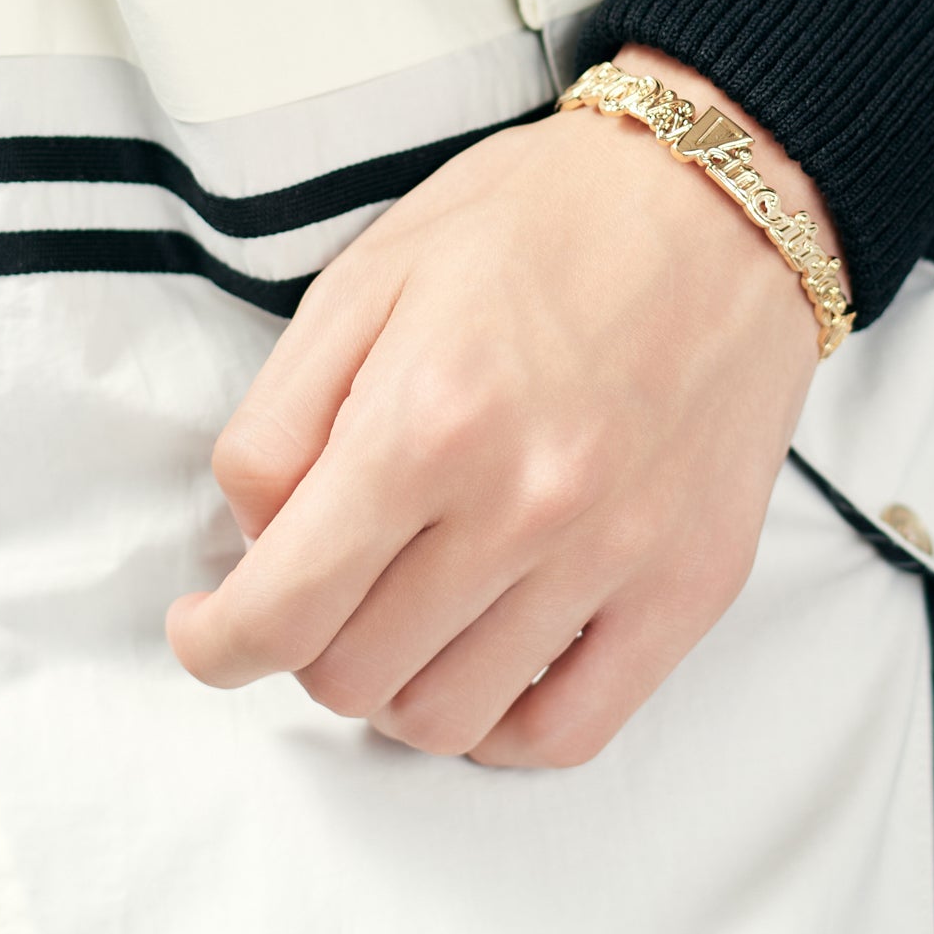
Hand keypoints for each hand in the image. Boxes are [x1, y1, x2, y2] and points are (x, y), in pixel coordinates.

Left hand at [166, 44, 846, 766]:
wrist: (722, 200)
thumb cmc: (542, 223)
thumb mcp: (367, 278)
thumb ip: (280, 420)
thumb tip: (251, 545)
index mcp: (427, 421)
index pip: (281, 611)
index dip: (217, 645)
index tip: (211, 631)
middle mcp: (524, 506)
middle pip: (353, 678)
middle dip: (307, 646)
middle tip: (325, 586)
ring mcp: (617, 557)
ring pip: (449, 720)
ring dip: (397, 687)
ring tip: (406, 618)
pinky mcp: (690, 586)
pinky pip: (570, 733)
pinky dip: (504, 726)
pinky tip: (486, 662)